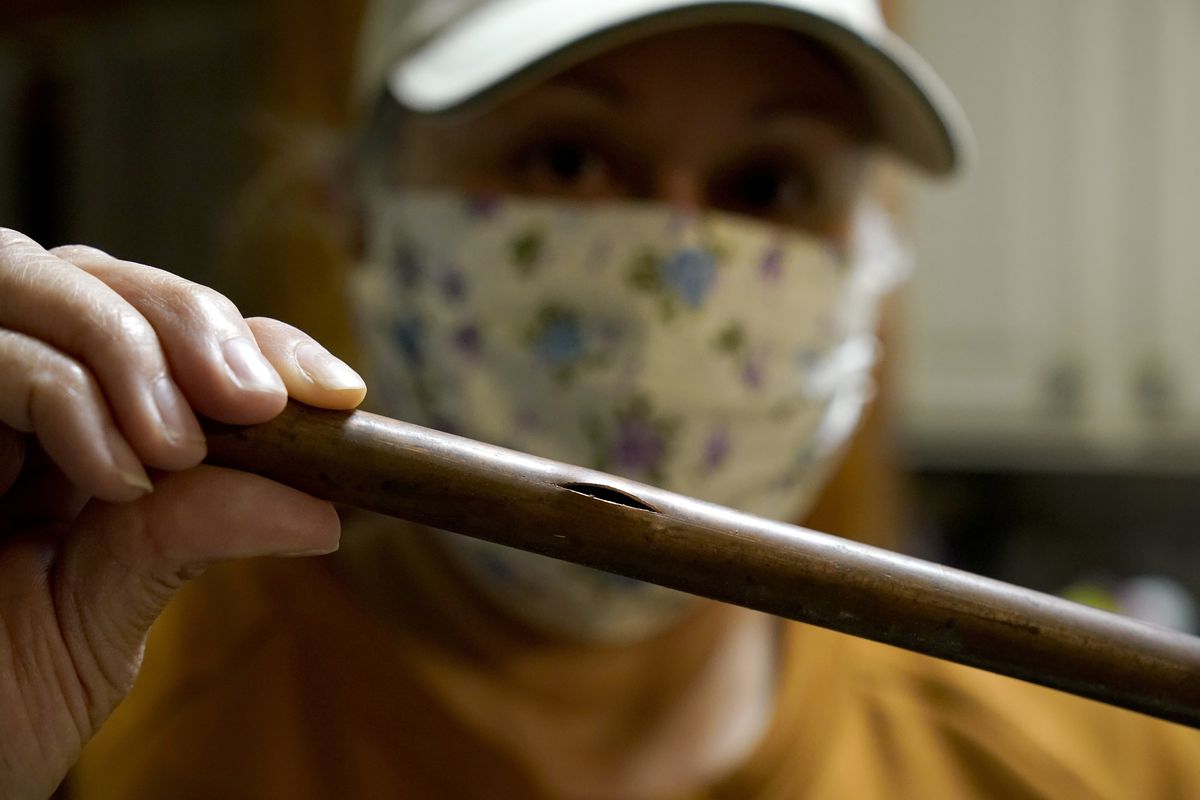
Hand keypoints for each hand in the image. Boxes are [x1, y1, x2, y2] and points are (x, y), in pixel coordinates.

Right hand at [0, 229, 365, 798]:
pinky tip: (112, 474)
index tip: (337, 394)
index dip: (260, 342)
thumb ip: (188, 537)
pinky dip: (62, 391)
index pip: (176, 336)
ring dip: (132, 348)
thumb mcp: (102, 617)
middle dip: (196, 325)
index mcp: (73, 433)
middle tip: (257, 403)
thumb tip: (324, 510)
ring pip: (43, 274)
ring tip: (176, 449)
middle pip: (108, 278)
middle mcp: (12, 399)